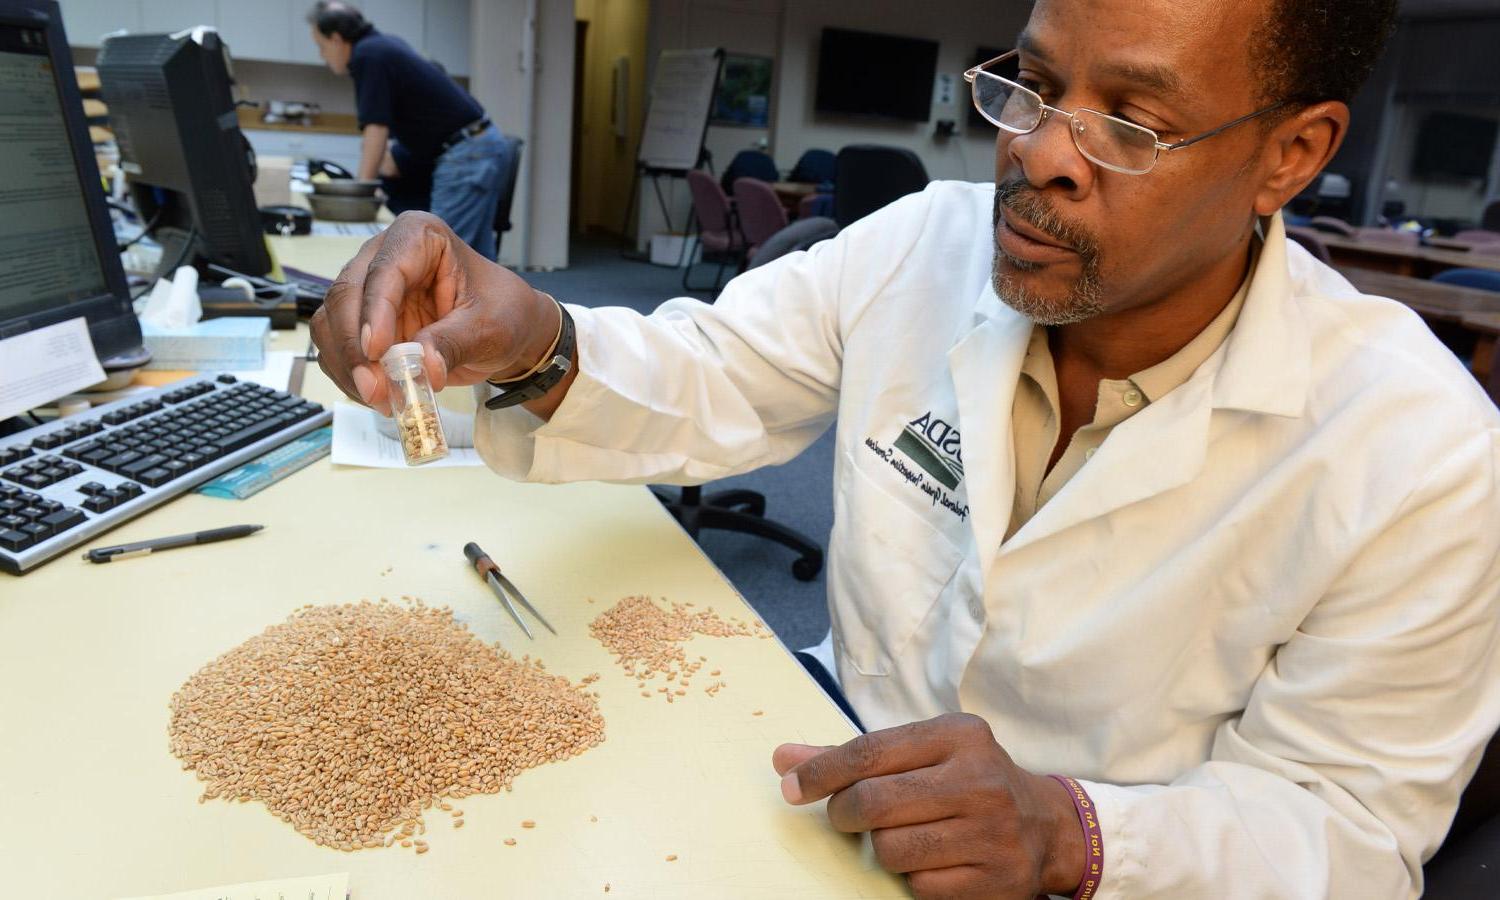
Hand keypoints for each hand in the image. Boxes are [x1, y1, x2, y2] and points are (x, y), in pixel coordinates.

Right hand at [310, 211, 557, 414]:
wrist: (507, 330)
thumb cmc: (503, 312)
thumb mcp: (489, 327)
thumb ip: (454, 343)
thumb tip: (422, 366)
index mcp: (420, 236)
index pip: (386, 269)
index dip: (375, 311)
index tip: (377, 350)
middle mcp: (383, 255)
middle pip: (346, 295)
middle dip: (354, 347)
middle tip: (373, 388)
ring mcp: (368, 289)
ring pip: (332, 323)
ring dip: (348, 366)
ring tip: (381, 398)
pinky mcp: (361, 322)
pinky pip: (337, 348)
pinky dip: (349, 375)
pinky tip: (376, 395)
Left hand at [773, 713, 1083, 899]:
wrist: (1046, 826)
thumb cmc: (966, 782)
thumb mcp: (923, 754)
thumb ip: (854, 756)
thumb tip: (784, 759)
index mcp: (960, 735)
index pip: (871, 751)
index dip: (822, 771)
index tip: (791, 786)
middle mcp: (981, 780)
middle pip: (875, 802)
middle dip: (844, 813)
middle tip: (845, 817)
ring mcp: (994, 834)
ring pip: (893, 850)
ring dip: (883, 849)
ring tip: (902, 838)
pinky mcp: (998, 882)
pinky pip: (921, 887)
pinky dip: (914, 879)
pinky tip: (932, 862)